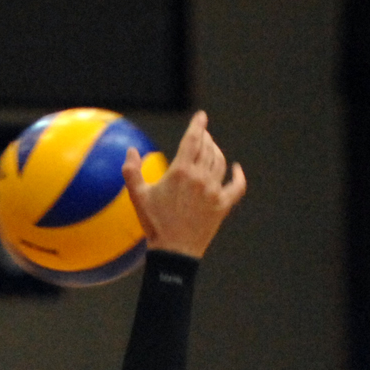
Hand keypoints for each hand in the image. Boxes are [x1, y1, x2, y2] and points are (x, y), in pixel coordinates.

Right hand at [121, 109, 246, 259]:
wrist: (173, 253)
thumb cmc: (154, 225)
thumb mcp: (138, 197)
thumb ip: (131, 171)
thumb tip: (131, 150)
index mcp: (180, 171)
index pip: (193, 139)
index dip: (198, 124)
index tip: (201, 117)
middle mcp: (200, 178)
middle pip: (208, 148)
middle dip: (206, 138)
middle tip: (204, 135)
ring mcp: (214, 191)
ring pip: (220, 162)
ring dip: (217, 152)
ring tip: (212, 149)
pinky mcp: (222, 205)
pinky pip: (237, 186)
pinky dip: (239, 176)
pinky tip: (236, 169)